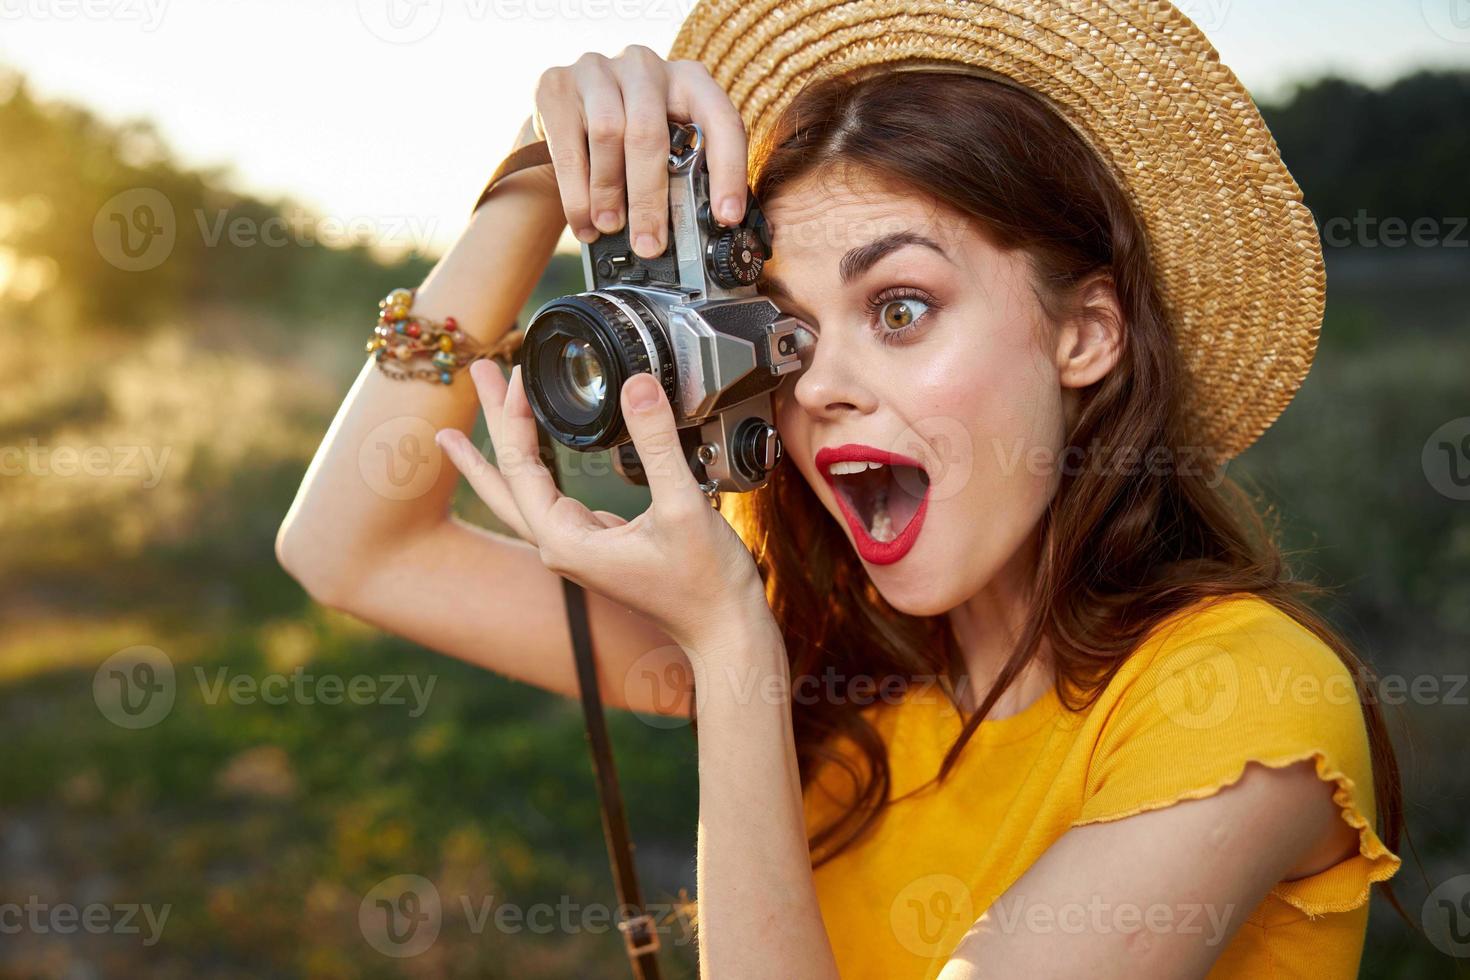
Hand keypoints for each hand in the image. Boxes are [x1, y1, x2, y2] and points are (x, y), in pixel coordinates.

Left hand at [434, 359, 773, 660]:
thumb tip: (636, 385)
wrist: (725, 632)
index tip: (513, 371)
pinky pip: (552, 499)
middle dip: (491, 423)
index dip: (513, 415)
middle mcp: (561, 546)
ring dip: (507, 446)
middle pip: (508, 478)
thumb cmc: (706, 584)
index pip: (521, 467)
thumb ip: (657, 444)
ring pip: (525, 490)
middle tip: (476, 370)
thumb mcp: (683, 507)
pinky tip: (538, 455)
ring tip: (484, 412)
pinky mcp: (597, 545)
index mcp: (566, 541)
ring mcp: (577, 547)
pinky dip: (537, 467)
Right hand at [533, 45, 748, 256]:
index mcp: (689, 80)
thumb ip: (684, 174)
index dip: (728, 171)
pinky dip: (576, 194)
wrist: (570, 115)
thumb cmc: (629, 141)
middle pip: (650, 132)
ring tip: (610, 227)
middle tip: (650, 244)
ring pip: (607, 134)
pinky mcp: (556, 86)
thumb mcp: (665, 146)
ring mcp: (598, 69)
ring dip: (609, 192)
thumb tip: (703, 230)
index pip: (720, 120)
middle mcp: (645, 66)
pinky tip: (584, 222)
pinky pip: (568, 146)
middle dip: (650, 198)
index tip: (726, 217)